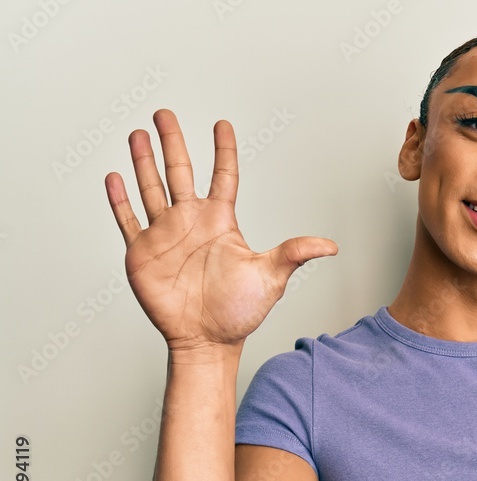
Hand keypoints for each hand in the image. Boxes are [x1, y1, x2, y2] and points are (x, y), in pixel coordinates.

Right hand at [104, 109, 337, 351]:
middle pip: (180, 172)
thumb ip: (295, 254)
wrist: (208, 340)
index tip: (222, 125)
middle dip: (172, 142)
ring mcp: (165, 236)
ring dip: (143, 161)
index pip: (223, 176)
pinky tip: (114, 177)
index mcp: (220, 222)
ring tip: (139, 134)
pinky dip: (120, 199)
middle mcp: (191, 222)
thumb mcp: (272, 277)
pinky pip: (128, 220)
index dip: (223, 151)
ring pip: (151, 188)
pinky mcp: (143, 254)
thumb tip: (331, 246)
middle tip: (165, 113)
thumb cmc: (239, 312)